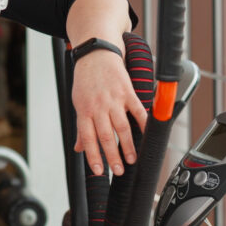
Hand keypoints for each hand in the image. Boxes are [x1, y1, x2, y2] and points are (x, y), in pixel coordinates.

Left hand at [70, 48, 146, 176]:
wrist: (96, 54)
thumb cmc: (86, 80)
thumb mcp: (78, 103)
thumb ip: (81, 126)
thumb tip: (79, 148)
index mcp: (84, 111)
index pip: (87, 138)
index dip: (93, 156)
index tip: (98, 171)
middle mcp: (98, 106)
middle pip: (106, 136)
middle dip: (112, 156)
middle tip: (118, 171)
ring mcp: (113, 99)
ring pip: (122, 127)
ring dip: (128, 146)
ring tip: (132, 159)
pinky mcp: (127, 91)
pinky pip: (137, 110)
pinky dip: (143, 124)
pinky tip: (147, 135)